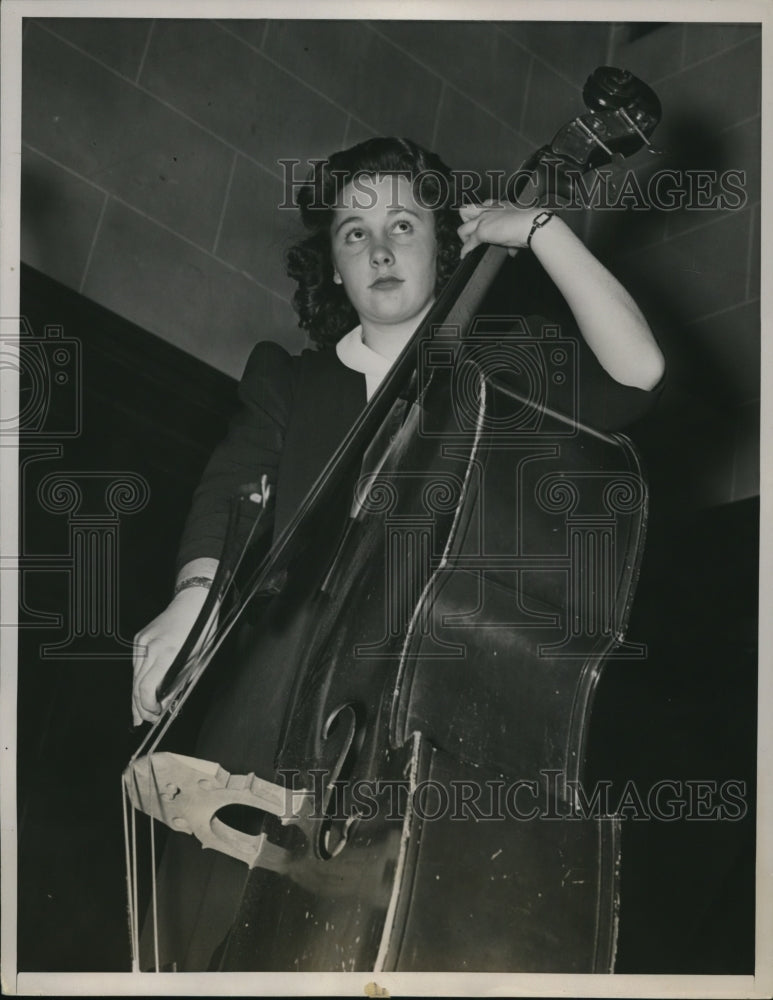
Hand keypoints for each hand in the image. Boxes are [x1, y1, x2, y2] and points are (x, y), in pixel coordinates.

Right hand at [132, 587, 214, 724]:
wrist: (192, 601)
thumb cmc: (200, 628)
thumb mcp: (196, 659)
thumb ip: (178, 682)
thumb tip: (164, 702)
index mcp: (168, 653)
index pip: (147, 688)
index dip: (148, 706)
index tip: (155, 715)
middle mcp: (151, 647)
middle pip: (137, 685)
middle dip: (140, 706)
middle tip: (145, 720)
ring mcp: (142, 642)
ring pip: (134, 676)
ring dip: (136, 695)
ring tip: (139, 712)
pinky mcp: (139, 638)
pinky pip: (136, 664)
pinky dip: (138, 678)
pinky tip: (140, 690)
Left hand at [457, 200, 548, 258]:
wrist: (533, 224)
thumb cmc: (532, 222)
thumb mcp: (520, 226)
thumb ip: (512, 239)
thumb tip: (512, 252)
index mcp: (498, 205)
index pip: (483, 205)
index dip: (481, 215)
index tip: (483, 222)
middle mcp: (488, 210)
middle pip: (466, 210)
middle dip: (465, 221)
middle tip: (471, 231)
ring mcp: (483, 220)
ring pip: (462, 228)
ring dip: (464, 238)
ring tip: (467, 245)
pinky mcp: (482, 232)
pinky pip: (468, 243)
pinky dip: (465, 250)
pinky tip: (464, 255)